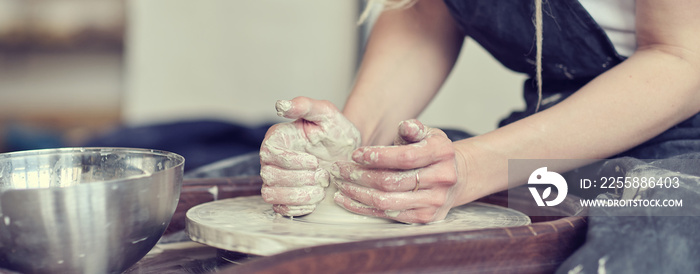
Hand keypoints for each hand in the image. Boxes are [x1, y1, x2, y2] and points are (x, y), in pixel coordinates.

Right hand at [259, 97, 360, 215]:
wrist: (348, 153)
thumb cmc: (336, 132)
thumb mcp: (326, 114)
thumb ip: (304, 106)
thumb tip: (280, 105)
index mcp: (276, 139)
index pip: (270, 154)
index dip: (292, 161)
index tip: (315, 161)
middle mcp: (271, 160)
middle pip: (270, 176)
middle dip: (300, 179)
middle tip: (323, 175)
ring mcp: (275, 180)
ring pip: (271, 195)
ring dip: (299, 195)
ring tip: (321, 189)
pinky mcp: (283, 198)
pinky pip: (279, 209)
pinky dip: (297, 208)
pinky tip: (315, 201)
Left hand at [331, 119, 464, 223]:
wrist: (456, 177)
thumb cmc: (433, 153)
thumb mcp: (428, 134)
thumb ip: (413, 128)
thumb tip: (405, 126)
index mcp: (442, 152)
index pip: (404, 157)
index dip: (377, 156)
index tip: (355, 155)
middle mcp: (442, 178)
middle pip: (391, 181)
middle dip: (360, 176)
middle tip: (340, 170)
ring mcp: (434, 201)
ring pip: (387, 201)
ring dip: (358, 194)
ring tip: (341, 185)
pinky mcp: (425, 217)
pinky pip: (389, 215)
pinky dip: (365, 208)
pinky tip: (349, 200)